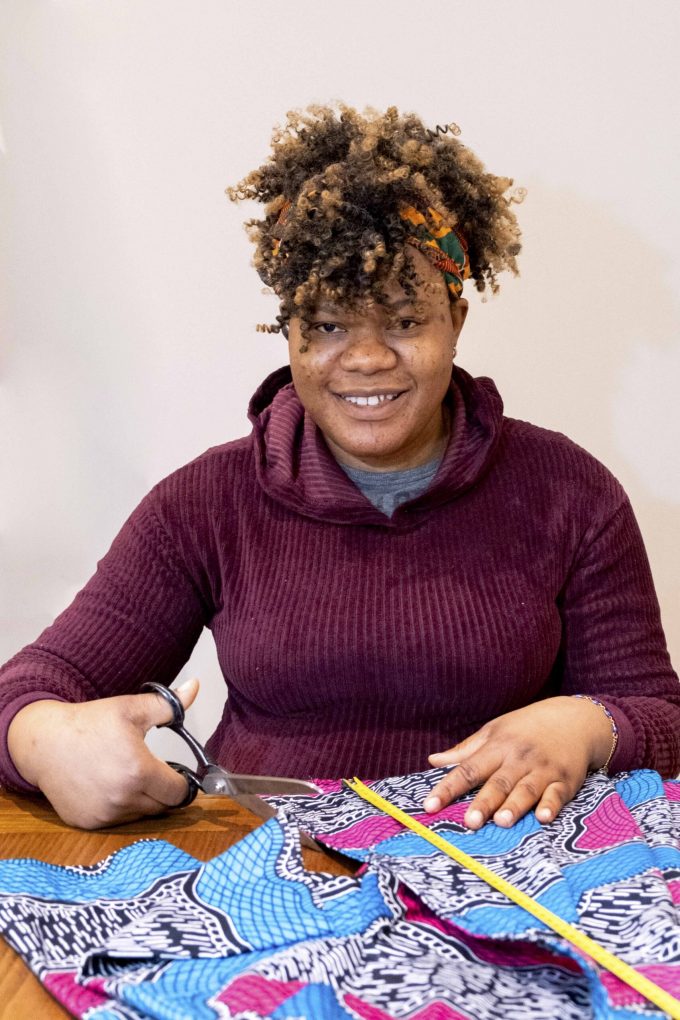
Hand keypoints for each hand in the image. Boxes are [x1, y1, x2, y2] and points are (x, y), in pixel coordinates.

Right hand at [7, 677, 199, 828]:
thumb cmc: (89, 723)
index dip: (181, 781)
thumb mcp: (130, 708)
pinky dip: (118, 808)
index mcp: (139, 771)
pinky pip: (116, 821)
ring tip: (125, 775)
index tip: (174, 771)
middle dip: (162, 790)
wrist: (44, 741)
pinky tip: (106, 786)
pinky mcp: (87, 823)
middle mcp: (122, 799)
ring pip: (140, 815)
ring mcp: (103, 815)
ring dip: (141, 800)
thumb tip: (195, 687)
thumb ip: (168, 705)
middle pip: (162, 807)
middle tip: (149, 770)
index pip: (179, 792)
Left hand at [424, 696, 614, 828]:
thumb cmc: (527, 728)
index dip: (447, 788)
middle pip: (498, 783)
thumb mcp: (494, 732)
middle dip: (483, 802)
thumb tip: (433, 760)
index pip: (468, 769)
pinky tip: (543, 817)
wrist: (574, 719)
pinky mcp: (565, 780)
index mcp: (497, 747)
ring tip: (501, 821)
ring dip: (514, 805)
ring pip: (526, 790)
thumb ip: (465, 750)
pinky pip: (557, 794)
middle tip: (469, 822)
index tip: (429, 805)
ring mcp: (543, 769)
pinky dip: (551, 805)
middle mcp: (518, 758)